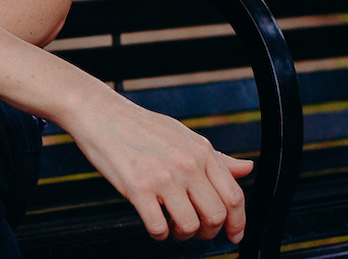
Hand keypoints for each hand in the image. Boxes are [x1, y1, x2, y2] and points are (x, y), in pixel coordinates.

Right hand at [66, 90, 253, 242]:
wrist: (99, 113)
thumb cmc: (140, 126)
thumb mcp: (182, 135)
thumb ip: (215, 158)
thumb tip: (247, 169)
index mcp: (201, 150)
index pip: (234, 197)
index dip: (238, 223)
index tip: (232, 234)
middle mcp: (186, 163)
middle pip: (216, 216)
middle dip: (208, 231)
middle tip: (194, 229)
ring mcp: (163, 177)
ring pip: (190, 227)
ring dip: (182, 234)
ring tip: (171, 224)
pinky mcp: (138, 188)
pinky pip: (159, 228)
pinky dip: (159, 234)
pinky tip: (153, 222)